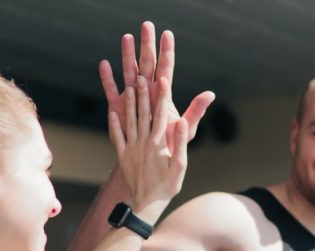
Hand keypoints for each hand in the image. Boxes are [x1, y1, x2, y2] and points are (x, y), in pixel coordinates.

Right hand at [100, 21, 214, 151]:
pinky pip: (111, 90)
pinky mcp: (117, 108)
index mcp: (162, 95)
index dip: (167, 52)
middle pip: (147, 64)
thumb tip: (210, 94)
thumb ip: (196, 111)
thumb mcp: (184, 129)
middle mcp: (146, 92)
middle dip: (147, 45)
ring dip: (127, 55)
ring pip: (129, 72)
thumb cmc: (168, 145)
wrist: (148, 161)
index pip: (166, 68)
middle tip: (147, 26)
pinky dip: (108, 78)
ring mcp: (131, 98)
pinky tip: (104, 64)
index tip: (167, 34)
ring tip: (126, 37)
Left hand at [109, 75, 187, 215]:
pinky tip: (111, 112)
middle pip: (143, 114)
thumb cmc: (168, 186)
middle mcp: (143, 143)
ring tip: (128, 87)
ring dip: (129, 104)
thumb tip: (181, 121)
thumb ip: (179, 142)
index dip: (162, 96)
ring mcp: (131, 149)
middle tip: (141, 76)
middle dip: (143, 94)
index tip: (162, 80)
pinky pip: (117, 137)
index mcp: (159, 144)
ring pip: (129, 122)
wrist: (147, 204)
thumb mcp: (180, 165)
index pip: (162, 115)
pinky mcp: (123, 156)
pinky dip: (114, 125)